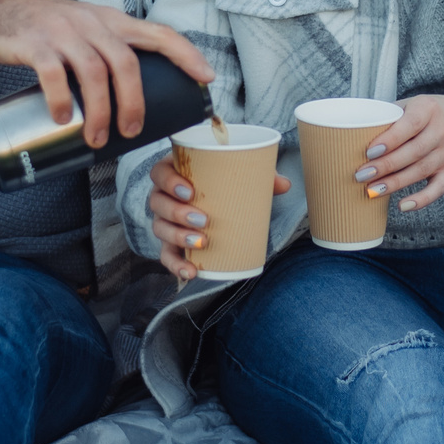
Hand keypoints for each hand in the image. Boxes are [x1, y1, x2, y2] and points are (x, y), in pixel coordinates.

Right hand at [0, 0, 212, 149]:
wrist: (2, 8)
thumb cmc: (51, 28)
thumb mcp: (88, 30)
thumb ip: (108, 54)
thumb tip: (131, 104)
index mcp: (112, 22)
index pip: (159, 33)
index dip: (186, 54)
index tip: (207, 77)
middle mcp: (93, 24)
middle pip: (126, 63)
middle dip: (134, 102)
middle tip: (131, 132)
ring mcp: (64, 32)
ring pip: (93, 72)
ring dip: (100, 110)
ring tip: (98, 139)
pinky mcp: (36, 44)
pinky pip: (54, 73)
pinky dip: (62, 99)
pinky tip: (65, 120)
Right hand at [149, 156, 290, 284]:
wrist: (218, 201)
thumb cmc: (224, 182)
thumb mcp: (240, 175)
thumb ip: (260, 175)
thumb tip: (285, 184)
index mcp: (175, 172)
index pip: (160, 173)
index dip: (169, 181)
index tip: (190, 190)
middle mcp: (164, 196)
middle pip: (158, 203)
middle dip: (177, 213)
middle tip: (203, 219)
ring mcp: (165, 221)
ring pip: (160, 229)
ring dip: (178, 237)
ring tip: (201, 242)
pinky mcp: (170, 243)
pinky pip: (166, 256)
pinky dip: (177, 265)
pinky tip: (192, 271)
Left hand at [357, 93, 443, 212]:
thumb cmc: (428, 113)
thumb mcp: (412, 104)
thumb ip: (388, 116)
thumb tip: (351, 131)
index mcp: (428, 110)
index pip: (410, 125)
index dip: (390, 139)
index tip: (369, 152)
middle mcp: (442, 132)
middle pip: (413, 152)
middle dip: (385, 166)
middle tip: (361, 175)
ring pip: (421, 171)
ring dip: (395, 184)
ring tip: (372, 191)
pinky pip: (437, 189)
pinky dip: (421, 200)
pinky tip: (402, 206)